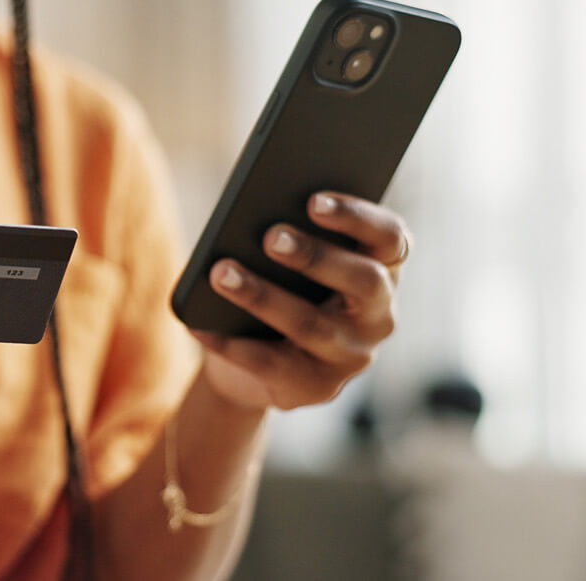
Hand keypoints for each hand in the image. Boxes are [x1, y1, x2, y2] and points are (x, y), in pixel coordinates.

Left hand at [191, 192, 408, 411]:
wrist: (254, 360)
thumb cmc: (276, 285)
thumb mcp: (285, 259)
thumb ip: (285, 233)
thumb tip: (251, 214)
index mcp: (382, 267)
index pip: (389, 236)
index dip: (357, 217)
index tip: (314, 200)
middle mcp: (379, 314)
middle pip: (363, 281)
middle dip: (315, 256)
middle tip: (270, 237)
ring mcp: (352, 356)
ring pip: (311, 324)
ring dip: (262, 296)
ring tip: (220, 273)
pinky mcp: (318, 387)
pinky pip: (271, 364)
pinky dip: (230, 342)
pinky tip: (199, 323)